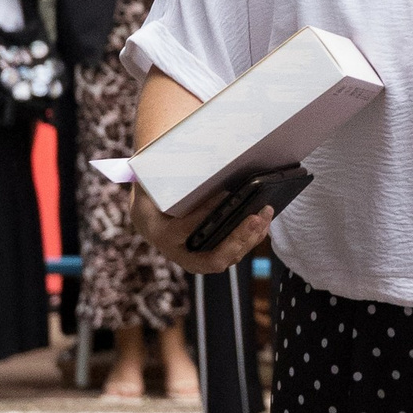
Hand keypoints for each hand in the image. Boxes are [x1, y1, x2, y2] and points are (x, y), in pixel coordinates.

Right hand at [130, 174, 275, 276]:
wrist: (149, 217)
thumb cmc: (151, 197)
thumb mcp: (148, 186)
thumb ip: (160, 177)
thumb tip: (181, 154)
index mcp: (161, 235)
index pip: (183, 230)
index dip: (203, 214)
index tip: (224, 194)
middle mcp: (180, 254)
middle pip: (213, 258)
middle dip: (237, 239)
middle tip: (254, 218)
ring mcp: (198, 258)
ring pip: (229, 257)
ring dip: (250, 238)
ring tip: (264, 214)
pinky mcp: (212, 255)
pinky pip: (235, 252)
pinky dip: (252, 237)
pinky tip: (264, 219)